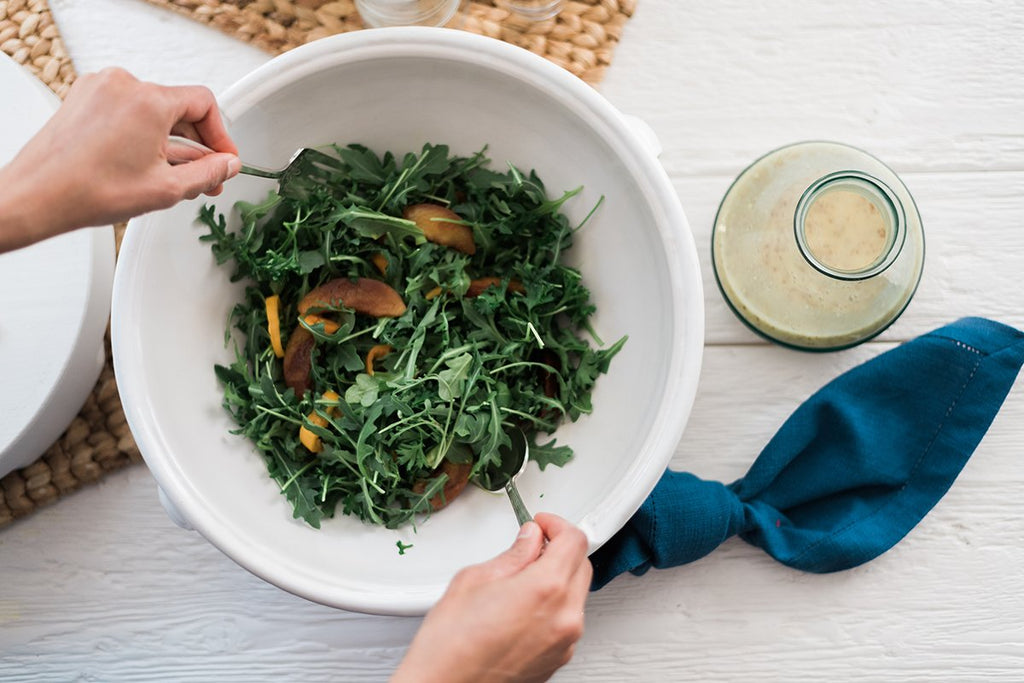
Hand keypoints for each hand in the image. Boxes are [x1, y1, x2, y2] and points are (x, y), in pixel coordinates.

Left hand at [0, 67, 239, 251]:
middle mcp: (124, 85)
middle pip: (179, 107)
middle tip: (203, 174)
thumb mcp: (167, 189)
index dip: (221, 135)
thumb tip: (227, 165)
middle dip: (195, 143)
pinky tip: (143, 162)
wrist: (39, 195)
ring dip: (169, 140)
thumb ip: (208, 173)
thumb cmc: (88, 191)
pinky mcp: (85, 97)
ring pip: (153, 110)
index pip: (204, 104)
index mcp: (148, 101)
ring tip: (171, 174)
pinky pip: (128, 109)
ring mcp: (100, 88)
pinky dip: (142, 132)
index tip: (223, 157)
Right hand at [391, 514, 591, 682]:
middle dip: (561, 549)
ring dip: (560, 578)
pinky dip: (555, 606)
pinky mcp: (559, 659)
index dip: (557, 525)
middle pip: (582, 566)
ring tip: (526, 576)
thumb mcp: (475, 579)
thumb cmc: (450, 643)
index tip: (543, 524)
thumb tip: (529, 540)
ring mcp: (564, 642)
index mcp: (545, 589)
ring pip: (577, 594)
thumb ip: (513, 554)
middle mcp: (564, 617)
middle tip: (534, 544)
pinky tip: (526, 604)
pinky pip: (568, 621)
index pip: (574, 540)